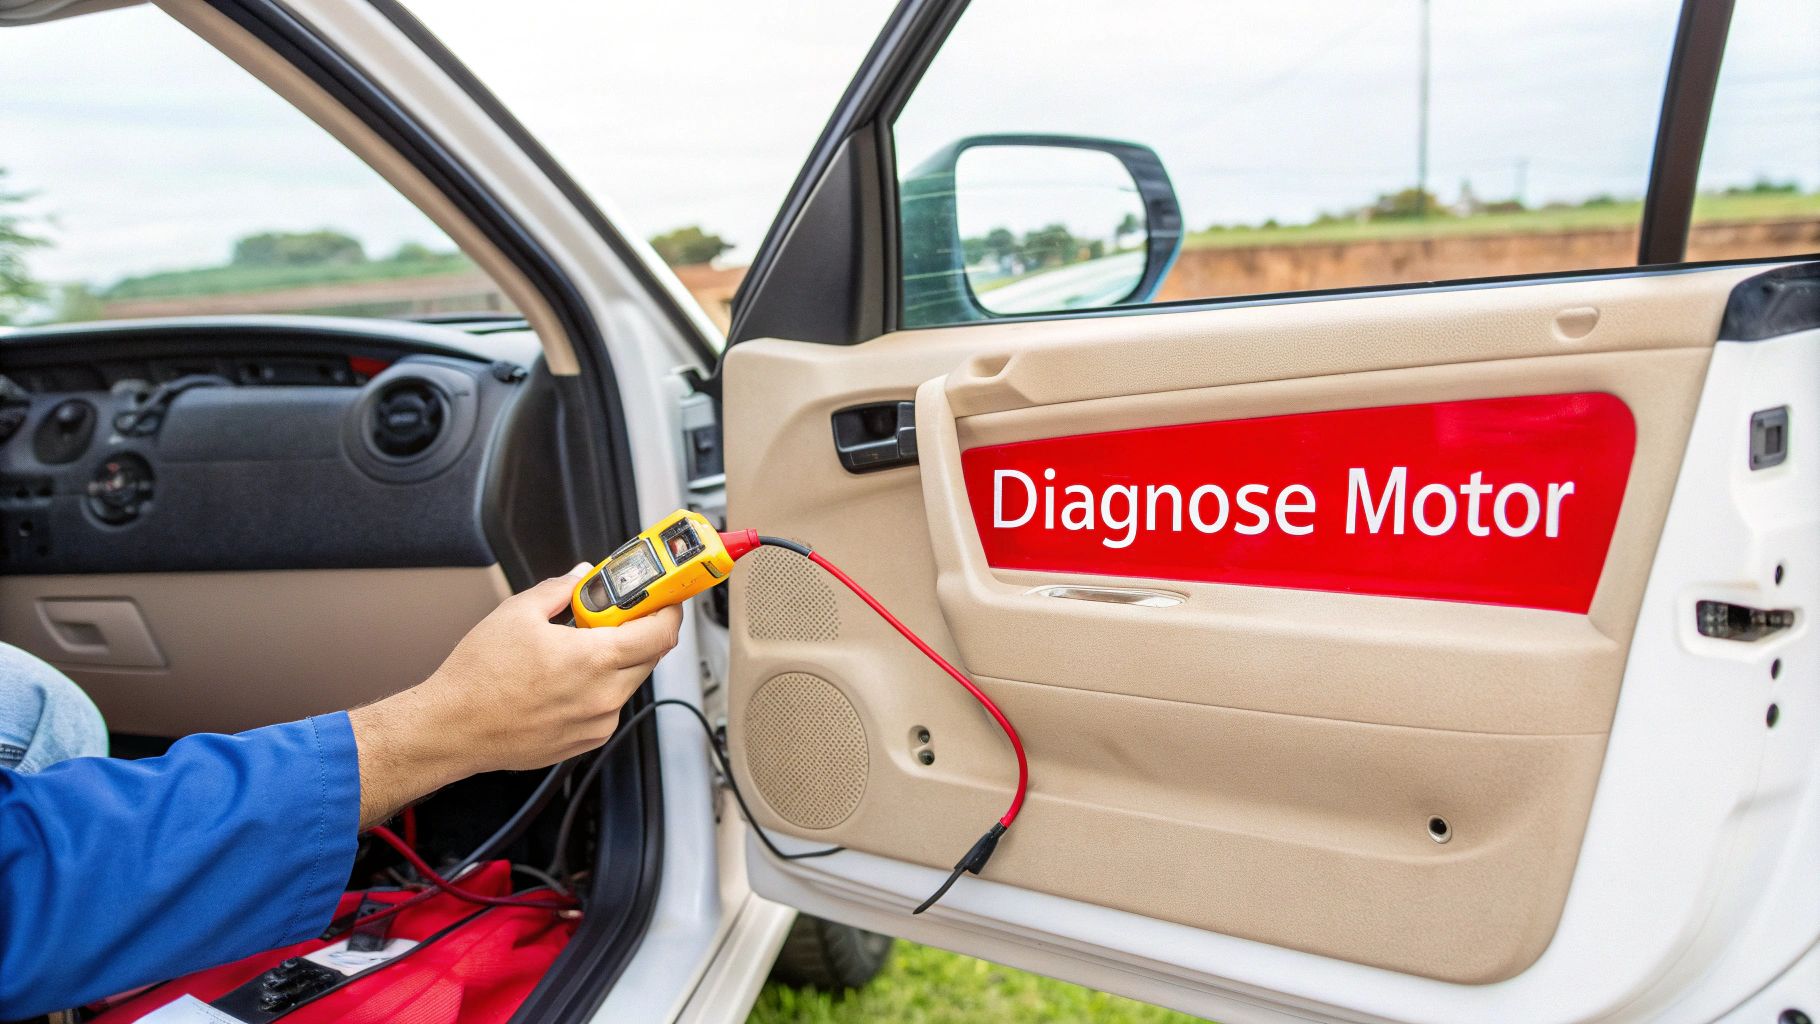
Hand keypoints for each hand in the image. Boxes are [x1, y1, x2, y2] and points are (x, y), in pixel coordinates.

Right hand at [347, 564, 682, 826]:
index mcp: (594, 659)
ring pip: (630, 681)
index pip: (661, 632)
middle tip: (621, 613)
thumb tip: (582, 577)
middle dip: (642, 630)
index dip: (669, 609)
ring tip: (584, 644)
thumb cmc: (478, 678)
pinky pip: (610, 706)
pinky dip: (603, 685)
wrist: (452, 727)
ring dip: (621, 658)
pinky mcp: (586, 740)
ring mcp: (597, 722)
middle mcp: (603, 695)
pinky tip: (570, 676)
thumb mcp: (518, 613)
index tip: (666, 596)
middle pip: (651, 655)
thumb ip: (561, 590)